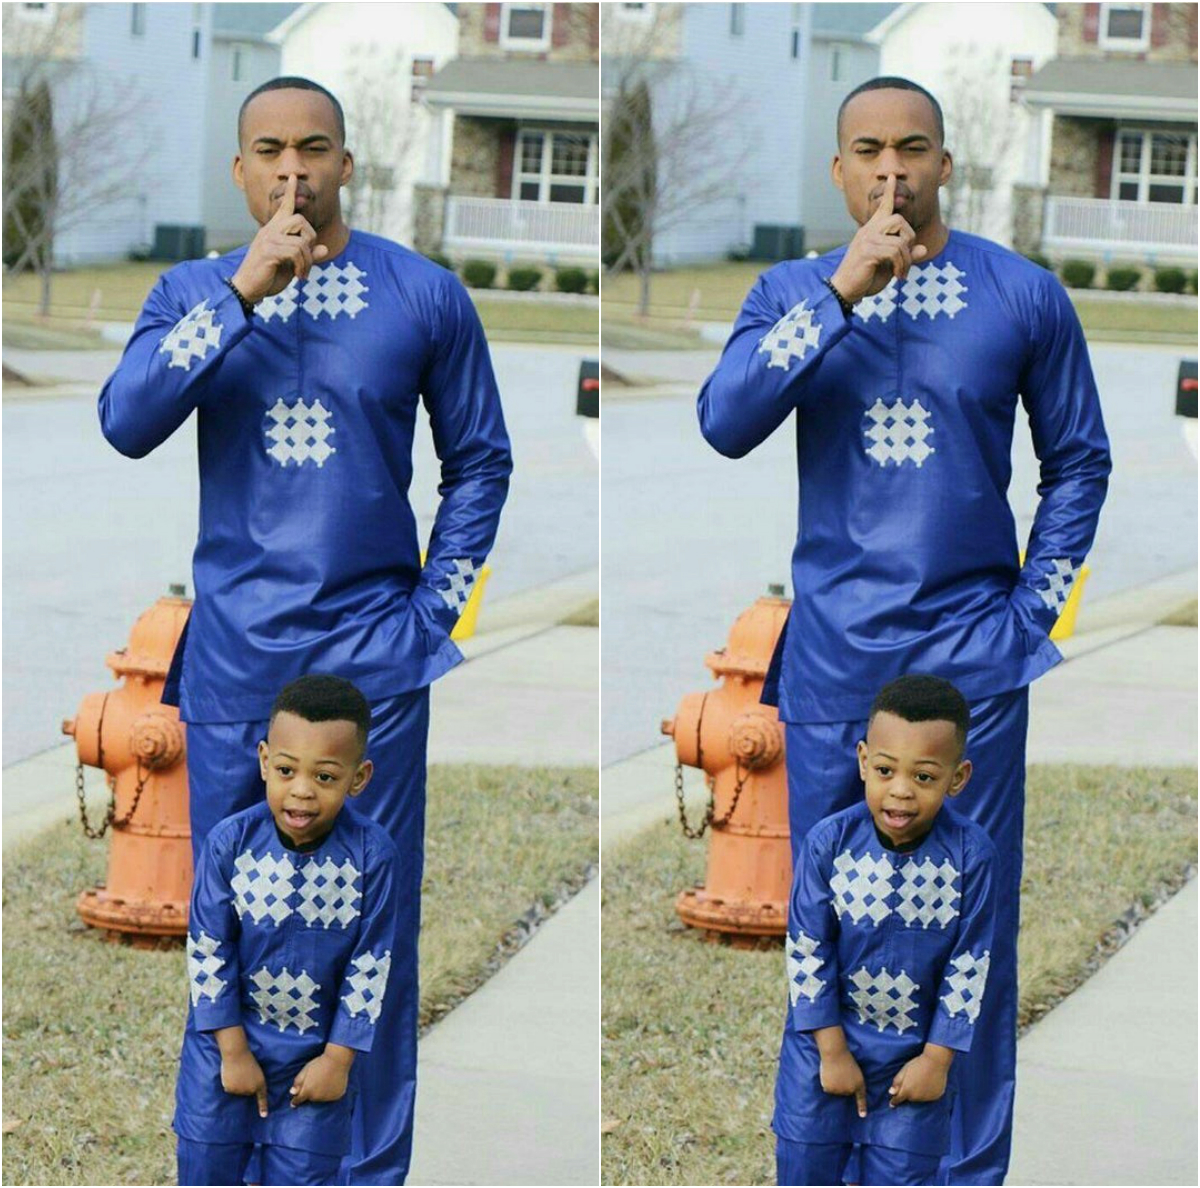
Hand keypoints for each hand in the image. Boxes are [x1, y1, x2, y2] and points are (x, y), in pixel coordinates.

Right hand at [219, 1046, 268, 1117]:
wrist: (237, 1054)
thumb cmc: (248, 1059)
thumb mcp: (255, 1071)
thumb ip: (253, 1082)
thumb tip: (248, 1090)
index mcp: (260, 1083)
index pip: (262, 1097)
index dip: (263, 1107)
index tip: (264, 1116)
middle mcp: (251, 1089)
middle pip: (247, 1092)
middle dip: (245, 1084)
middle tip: (244, 1072)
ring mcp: (241, 1091)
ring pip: (238, 1091)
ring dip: (236, 1084)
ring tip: (237, 1072)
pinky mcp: (230, 1090)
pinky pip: (229, 1089)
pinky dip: (229, 1083)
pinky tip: (230, 1074)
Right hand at [230, 174, 329, 302]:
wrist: (248, 289)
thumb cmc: (268, 276)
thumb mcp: (292, 265)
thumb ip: (307, 255)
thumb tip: (324, 248)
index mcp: (273, 230)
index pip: (284, 207)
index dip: (290, 193)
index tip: (294, 177)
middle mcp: (270, 230)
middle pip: (300, 220)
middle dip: (310, 239)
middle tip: (307, 259)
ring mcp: (269, 239)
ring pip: (302, 240)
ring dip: (308, 260)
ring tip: (303, 273)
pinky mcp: (269, 251)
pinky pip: (297, 252)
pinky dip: (304, 266)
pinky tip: (300, 276)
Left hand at [290, 1044, 354, 1106]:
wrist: (337, 1060)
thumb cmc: (319, 1063)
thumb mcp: (305, 1070)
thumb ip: (298, 1082)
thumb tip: (292, 1092)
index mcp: (307, 1091)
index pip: (298, 1100)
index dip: (295, 1101)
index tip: (293, 1104)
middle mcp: (317, 1098)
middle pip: (311, 1098)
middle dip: (311, 1092)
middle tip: (316, 1081)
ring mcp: (327, 1098)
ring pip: (321, 1097)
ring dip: (321, 1092)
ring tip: (325, 1080)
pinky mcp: (337, 1096)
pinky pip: (331, 1096)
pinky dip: (330, 1091)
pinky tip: (332, 1082)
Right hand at [818, 1047, 867, 1117]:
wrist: (835, 1054)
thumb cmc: (845, 1058)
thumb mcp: (855, 1070)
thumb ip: (854, 1082)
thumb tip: (850, 1092)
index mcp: (859, 1084)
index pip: (861, 1098)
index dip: (862, 1107)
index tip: (863, 1116)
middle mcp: (850, 1090)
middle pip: (845, 1092)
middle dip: (842, 1084)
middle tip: (841, 1072)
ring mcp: (840, 1091)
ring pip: (836, 1091)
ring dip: (834, 1083)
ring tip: (834, 1071)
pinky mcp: (830, 1089)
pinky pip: (827, 1088)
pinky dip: (826, 1082)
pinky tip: (828, 1073)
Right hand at [829, 174, 928, 304]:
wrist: (845, 291)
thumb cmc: (865, 278)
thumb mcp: (889, 265)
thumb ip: (905, 256)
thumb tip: (924, 249)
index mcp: (870, 231)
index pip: (882, 208)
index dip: (889, 192)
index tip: (893, 177)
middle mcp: (868, 231)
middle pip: (899, 220)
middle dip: (909, 239)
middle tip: (906, 260)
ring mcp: (867, 240)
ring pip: (900, 240)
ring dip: (906, 259)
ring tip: (902, 273)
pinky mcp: (868, 251)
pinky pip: (895, 252)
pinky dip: (901, 266)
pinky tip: (898, 276)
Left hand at [888, 1044, 953, 1106]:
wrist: (935, 1062)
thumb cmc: (917, 1064)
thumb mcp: (904, 1071)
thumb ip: (897, 1082)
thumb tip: (891, 1092)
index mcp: (907, 1091)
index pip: (898, 1099)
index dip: (894, 1101)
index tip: (891, 1105)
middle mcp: (916, 1097)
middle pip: (909, 1097)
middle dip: (908, 1092)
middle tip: (912, 1081)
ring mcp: (927, 1098)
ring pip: (919, 1098)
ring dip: (918, 1092)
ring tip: (922, 1080)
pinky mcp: (935, 1096)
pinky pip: (929, 1097)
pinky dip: (927, 1092)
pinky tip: (929, 1083)